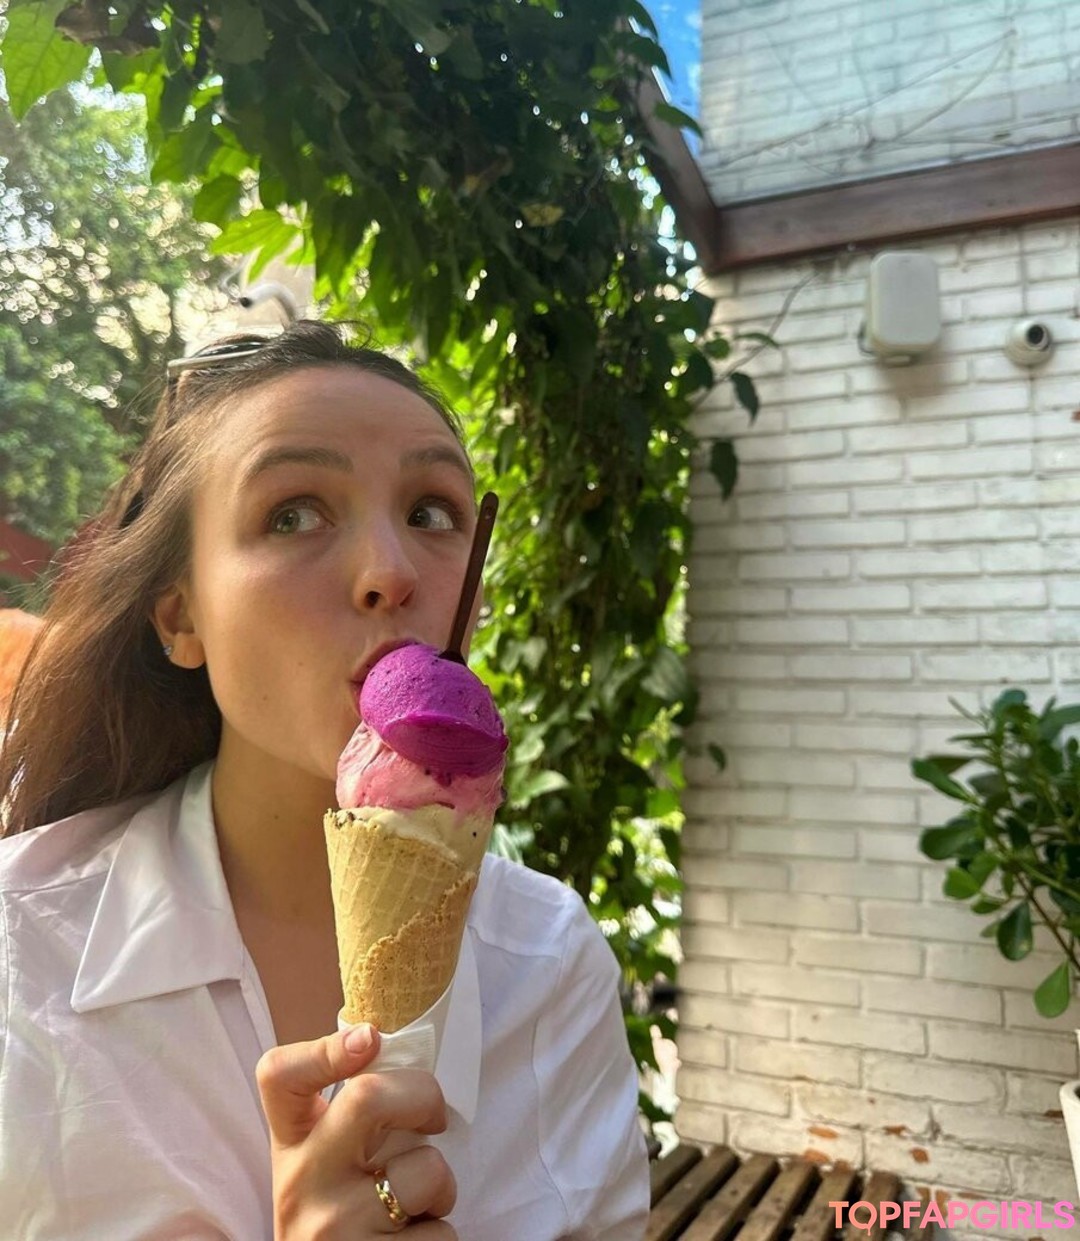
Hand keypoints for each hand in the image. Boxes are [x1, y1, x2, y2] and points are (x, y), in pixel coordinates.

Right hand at [256, 1024, 457, 1237]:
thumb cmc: (337, 1219)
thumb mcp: (323, 1167)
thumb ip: (347, 1117)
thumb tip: (389, 1046)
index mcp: (293, 1145)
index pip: (280, 1076)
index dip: (325, 1048)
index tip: (368, 1039)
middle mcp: (304, 1180)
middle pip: (369, 1096)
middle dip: (425, 1097)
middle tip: (434, 1121)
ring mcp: (336, 1226)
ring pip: (427, 1170)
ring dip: (442, 1189)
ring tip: (415, 1209)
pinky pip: (442, 1233)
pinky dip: (441, 1237)